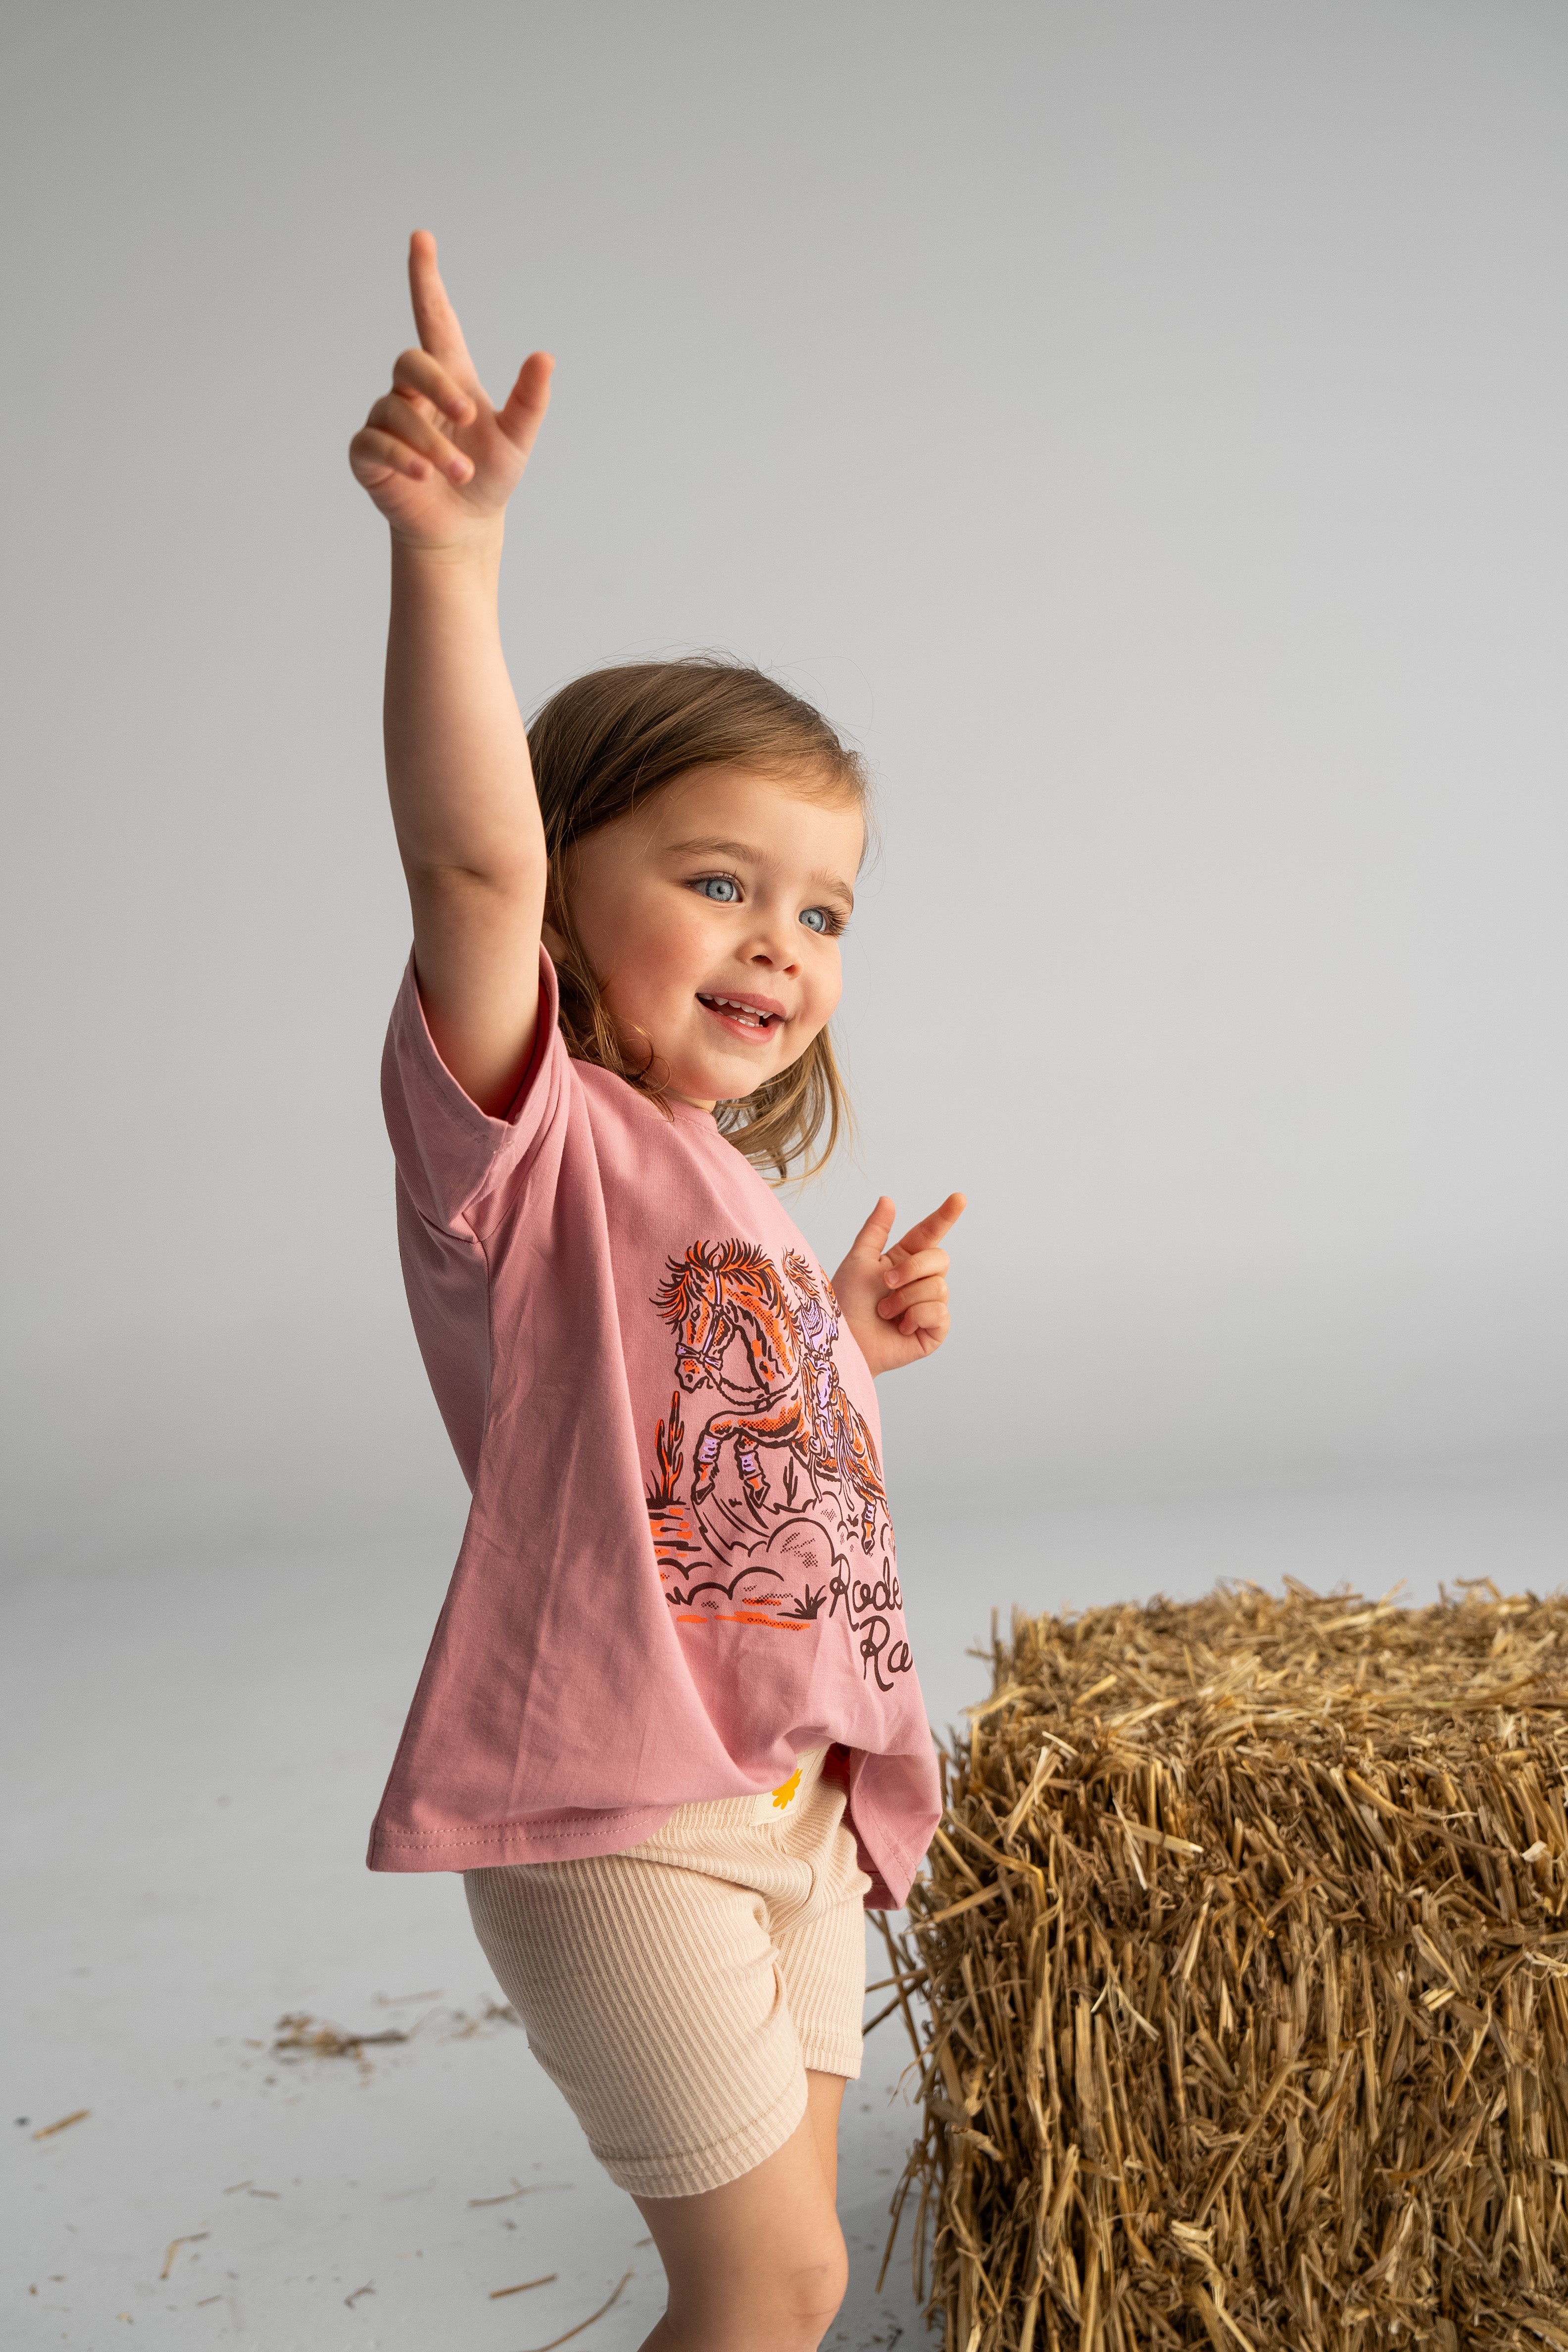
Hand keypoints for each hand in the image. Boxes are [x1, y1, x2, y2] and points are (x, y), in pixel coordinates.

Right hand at [348, 231, 552, 551]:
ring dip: (432, 443)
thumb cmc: (487, 479)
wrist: (463, 528)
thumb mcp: (517, 441)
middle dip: (437, 388)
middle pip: (411, 362)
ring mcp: (387, 421)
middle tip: (467, 419)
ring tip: (460, 473)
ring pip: (397, 411)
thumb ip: (529, 400)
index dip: (426, 279)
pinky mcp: (368, 454)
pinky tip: (422, 474)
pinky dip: (400, 456)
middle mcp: (413, 393)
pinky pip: (374, 442)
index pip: (434, 319)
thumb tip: (545, 356)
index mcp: (450, 378)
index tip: (421, 239)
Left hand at [831, 1193, 965, 1376]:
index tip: (959, 1197)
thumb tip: (888, 1199)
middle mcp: (920, 1281)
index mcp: (904, 1261)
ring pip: (939, 1287)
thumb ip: (876, 1230)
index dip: (945, 1216)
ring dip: (906, 1298)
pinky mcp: (934, 1330)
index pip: (930, 1234)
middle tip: (886, 1283)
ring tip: (885, 1312)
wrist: (843, 1340)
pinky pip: (940, 1312)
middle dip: (912, 1269)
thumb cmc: (845, 1302)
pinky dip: (916, 1316)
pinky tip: (901, 1327)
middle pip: (940, 1259)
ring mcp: (930, 1306)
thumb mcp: (859, 1260)